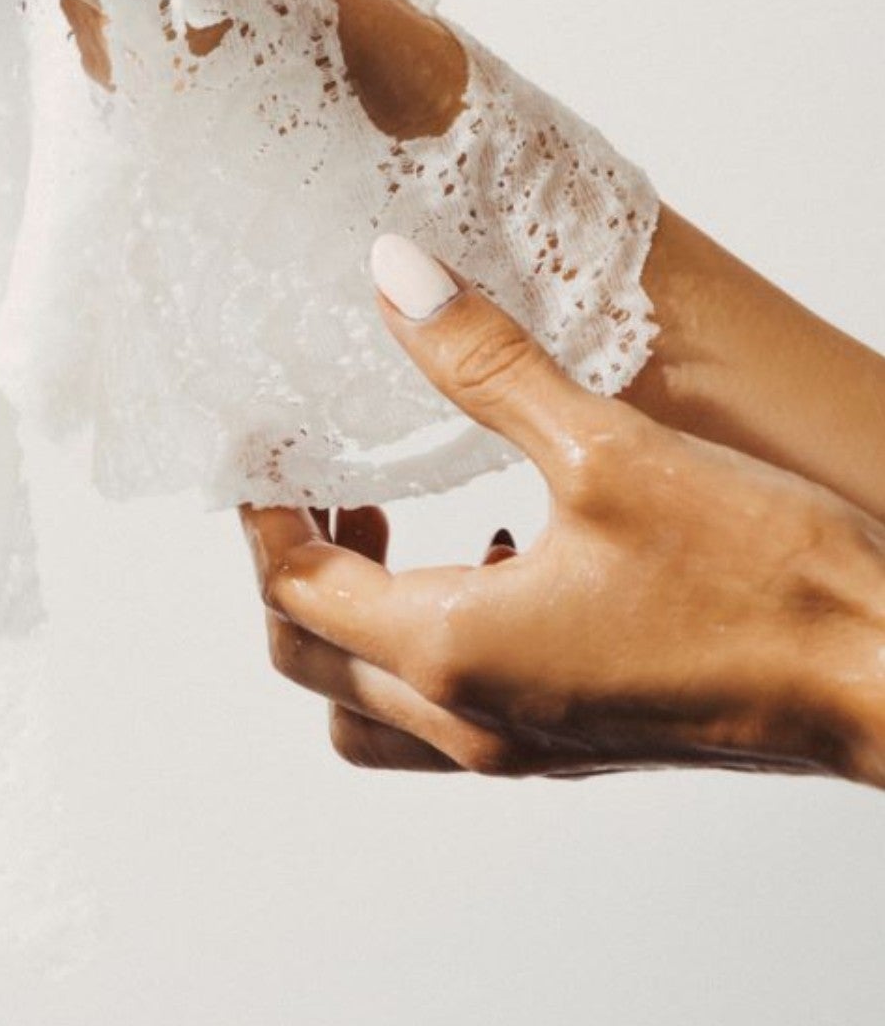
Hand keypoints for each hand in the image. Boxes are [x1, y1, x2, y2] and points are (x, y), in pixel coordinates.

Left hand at [241, 234, 884, 783]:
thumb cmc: (764, 581)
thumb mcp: (608, 449)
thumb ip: (484, 364)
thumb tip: (392, 277)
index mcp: (456, 652)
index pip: (295, 591)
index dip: (262, 514)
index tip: (261, 451)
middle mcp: (474, 721)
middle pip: (313, 661)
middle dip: (290, 570)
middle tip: (315, 486)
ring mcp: (526, 747)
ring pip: (373, 709)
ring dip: (351, 625)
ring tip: (388, 524)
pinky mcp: (577, 744)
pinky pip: (450, 717)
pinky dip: (428, 647)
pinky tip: (496, 555)